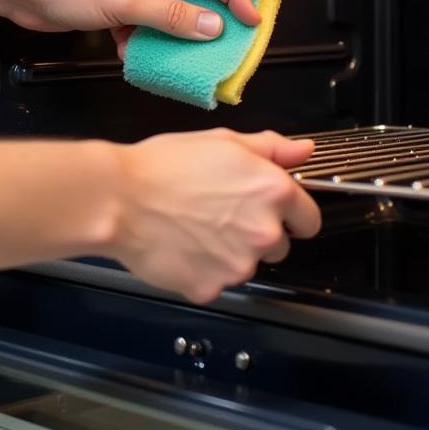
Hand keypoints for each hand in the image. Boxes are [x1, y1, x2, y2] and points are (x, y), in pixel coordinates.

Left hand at [0, 0, 260, 55]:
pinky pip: (143, 21)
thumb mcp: (123, 1)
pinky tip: (135, 54)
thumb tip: (212, 25)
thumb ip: (171, 16)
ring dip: (170, 34)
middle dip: (205, 18)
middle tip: (224, 44)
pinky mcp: (113, 0)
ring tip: (181, 57)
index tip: (251, 19)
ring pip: (167, 10)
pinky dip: (142, 39)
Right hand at [110, 129, 319, 302]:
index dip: (292, 214)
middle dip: (258, 234)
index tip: (274, 212)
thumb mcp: (223, 141)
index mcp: (273, 191)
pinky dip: (202, 271)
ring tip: (195, 228)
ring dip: (230, 254)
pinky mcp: (211, 288)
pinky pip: (216, 282)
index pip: (309, 218)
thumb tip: (304, 151)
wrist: (119, 199)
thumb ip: (271, 148)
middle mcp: (264, 231)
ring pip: (247, 265)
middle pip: (280, 246)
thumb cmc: (165, 165)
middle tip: (221, 214)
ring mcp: (238, 265)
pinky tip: (182, 248)